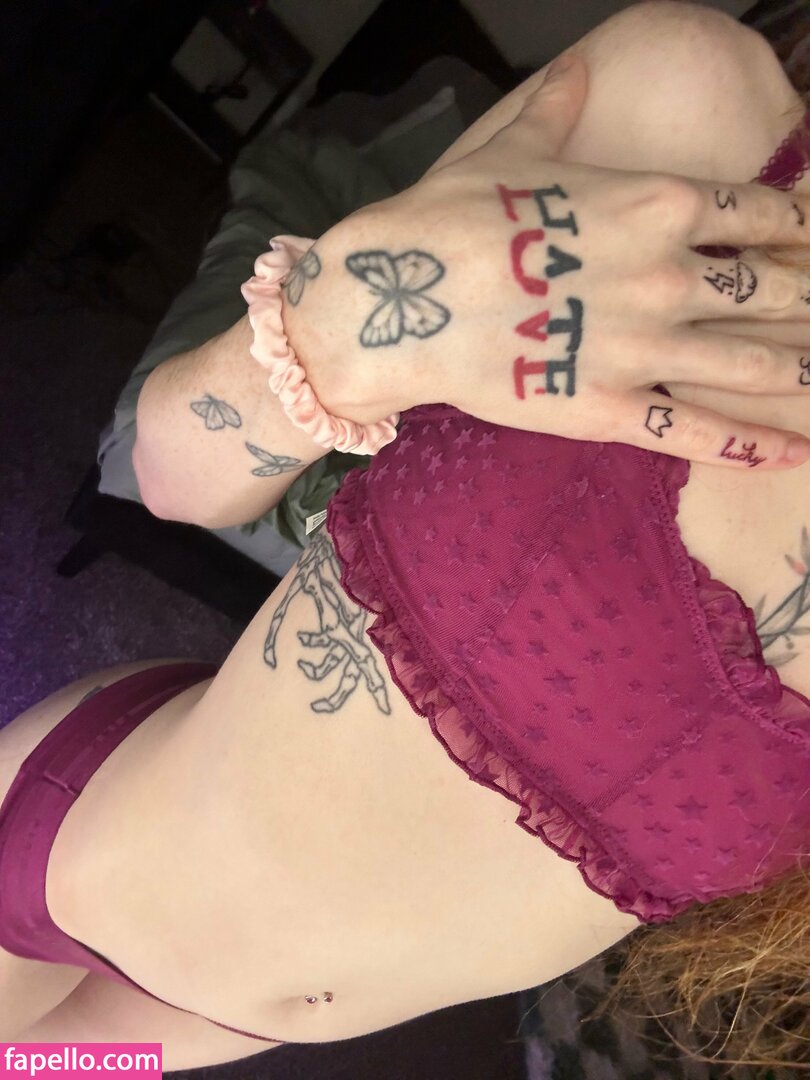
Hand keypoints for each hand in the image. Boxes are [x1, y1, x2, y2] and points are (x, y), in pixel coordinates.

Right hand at [284, 54, 809, 468]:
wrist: (397, 300)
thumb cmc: (449, 218)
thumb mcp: (508, 149)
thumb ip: (558, 108)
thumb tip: (578, 68)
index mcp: (655, 202)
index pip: (760, 212)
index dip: (798, 225)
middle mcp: (667, 275)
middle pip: (771, 290)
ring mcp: (644, 347)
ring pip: (751, 364)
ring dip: (802, 372)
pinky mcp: (611, 409)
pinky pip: (697, 432)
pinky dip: (751, 445)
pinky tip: (795, 452)